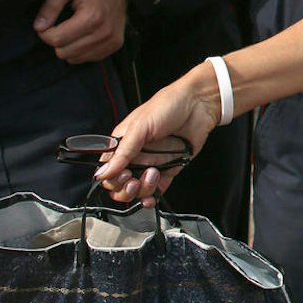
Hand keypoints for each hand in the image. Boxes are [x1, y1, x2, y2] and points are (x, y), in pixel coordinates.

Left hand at [34, 0, 128, 63]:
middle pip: (63, 52)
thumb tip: (38, 27)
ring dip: (67, 46)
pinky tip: (83, 35)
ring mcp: (111, 42)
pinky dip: (79, 50)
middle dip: (56, 40)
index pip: (57, 39)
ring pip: (74, 59)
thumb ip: (52, 5)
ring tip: (72, 29)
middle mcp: (104, 33)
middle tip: (60, 25)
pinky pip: (87, 59)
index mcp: (92, 17)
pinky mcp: (114, 46)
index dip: (44, 32)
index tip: (47, 22)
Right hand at [94, 70, 221, 207]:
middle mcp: (135, 156)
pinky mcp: (168, 170)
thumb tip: (103, 172)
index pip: (108, 171)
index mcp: (122, 144)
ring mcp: (151, 164)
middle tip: (134, 181)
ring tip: (153, 174)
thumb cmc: (167, 106)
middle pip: (120, 185)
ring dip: (143, 190)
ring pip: (138, 190)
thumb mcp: (140, 127)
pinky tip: (154, 195)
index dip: (111, 179)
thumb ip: (123, 152)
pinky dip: (154, 197)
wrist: (199, 105)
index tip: (122, 176)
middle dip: (125, 189)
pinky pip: (157, 190)